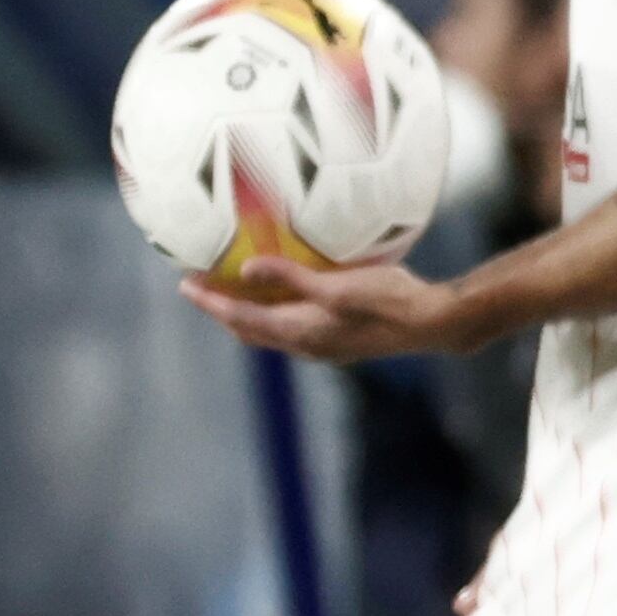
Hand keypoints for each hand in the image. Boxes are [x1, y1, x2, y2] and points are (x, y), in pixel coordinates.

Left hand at [181, 258, 469, 363]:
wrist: (431, 323)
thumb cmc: (387, 300)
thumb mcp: (337, 285)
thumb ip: (292, 277)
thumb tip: (247, 269)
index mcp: (299, 332)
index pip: (240, 319)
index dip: (211, 302)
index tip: (185, 284)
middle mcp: (305, 345)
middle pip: (249, 330)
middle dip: (223, 309)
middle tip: (204, 284)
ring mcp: (323, 346)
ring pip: (271, 331)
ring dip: (249, 312)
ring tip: (237, 287)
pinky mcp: (339, 340)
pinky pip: (292, 327)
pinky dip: (275, 311)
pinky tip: (287, 293)